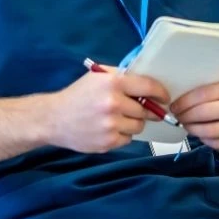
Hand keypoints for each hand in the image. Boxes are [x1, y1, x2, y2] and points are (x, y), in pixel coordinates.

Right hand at [49, 67, 168, 152]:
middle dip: (144, 110)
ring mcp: (111, 125)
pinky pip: (128, 139)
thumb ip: (122, 76)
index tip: (165, 98)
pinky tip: (108, 128)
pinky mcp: (107, 142)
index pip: (149, 86)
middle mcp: (113, 103)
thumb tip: (147, 82)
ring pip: (139, 126)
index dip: (161, 93)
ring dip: (133, 123)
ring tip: (118, 118)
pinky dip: (122, 135)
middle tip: (136, 109)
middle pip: (146, 110)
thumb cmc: (78, 95)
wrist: (54, 119)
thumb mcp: (98, 76)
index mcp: (113, 83)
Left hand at [170, 73, 218, 149]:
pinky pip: (217, 144)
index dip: (184, 101)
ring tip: (187, 126)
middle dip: (185, 116)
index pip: (203, 93)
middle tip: (178, 117)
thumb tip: (180, 95)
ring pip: (209, 131)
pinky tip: (201, 134)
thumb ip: (213, 85)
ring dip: (192, 129)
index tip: (174, 106)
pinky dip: (205, 139)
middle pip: (204, 113)